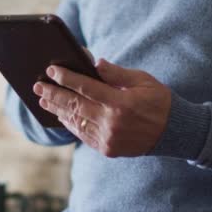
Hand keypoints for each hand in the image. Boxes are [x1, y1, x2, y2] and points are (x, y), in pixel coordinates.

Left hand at [33, 58, 171, 156]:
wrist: (174, 132)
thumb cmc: (159, 101)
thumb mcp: (142, 81)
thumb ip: (116, 73)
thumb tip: (93, 63)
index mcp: (120, 102)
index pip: (85, 87)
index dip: (66, 78)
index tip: (51, 70)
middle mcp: (112, 122)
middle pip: (75, 105)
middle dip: (53, 94)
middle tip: (37, 86)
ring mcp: (108, 138)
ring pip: (75, 122)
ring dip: (58, 110)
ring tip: (44, 100)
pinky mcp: (107, 149)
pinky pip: (83, 135)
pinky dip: (70, 124)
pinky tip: (62, 115)